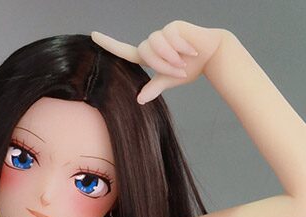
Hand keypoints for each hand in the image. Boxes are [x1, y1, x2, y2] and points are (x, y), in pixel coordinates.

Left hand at [90, 20, 224, 103]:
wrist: (212, 54)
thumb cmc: (191, 67)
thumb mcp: (171, 79)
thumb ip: (154, 86)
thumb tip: (139, 100)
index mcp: (150, 56)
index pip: (125, 51)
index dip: (109, 44)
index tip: (93, 35)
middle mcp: (153, 43)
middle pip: (145, 52)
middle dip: (162, 64)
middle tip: (179, 70)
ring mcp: (163, 33)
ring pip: (156, 45)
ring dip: (171, 57)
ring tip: (186, 61)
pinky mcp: (173, 26)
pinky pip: (170, 39)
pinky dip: (181, 48)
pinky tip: (192, 51)